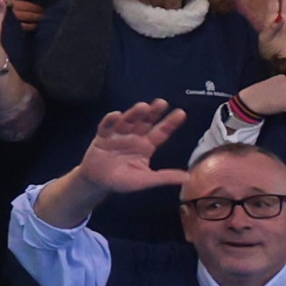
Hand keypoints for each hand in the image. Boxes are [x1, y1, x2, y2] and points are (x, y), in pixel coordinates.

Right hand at [70, 99, 189, 198]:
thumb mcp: (145, 180)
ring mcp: (118, 135)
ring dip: (134, 113)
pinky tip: (116, 115)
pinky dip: (110, 120)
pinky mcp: (102, 137)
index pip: (161, 132)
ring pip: (127, 121)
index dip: (170, 123)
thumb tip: (188, 177)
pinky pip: (106, 126)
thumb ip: (164, 177)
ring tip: (142, 106)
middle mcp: (134, 137)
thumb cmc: (121, 181)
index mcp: (146, 146)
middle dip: (153, 112)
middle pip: (145, 122)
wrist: (97, 182)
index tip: (181, 113)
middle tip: (162, 102)